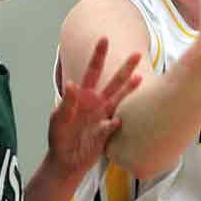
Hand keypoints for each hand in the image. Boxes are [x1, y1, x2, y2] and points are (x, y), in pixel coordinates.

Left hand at [48, 37, 140, 177]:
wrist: (65, 161)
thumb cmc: (58, 138)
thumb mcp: (58, 119)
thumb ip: (66, 103)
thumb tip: (72, 84)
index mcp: (82, 96)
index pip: (91, 72)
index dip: (98, 56)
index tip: (104, 39)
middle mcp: (96, 103)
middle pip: (113, 82)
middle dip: (125, 68)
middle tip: (137, 54)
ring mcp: (103, 116)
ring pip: (120, 99)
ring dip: (130, 89)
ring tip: (142, 78)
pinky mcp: (108, 131)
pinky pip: (114, 124)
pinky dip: (114, 123)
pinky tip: (116, 122)